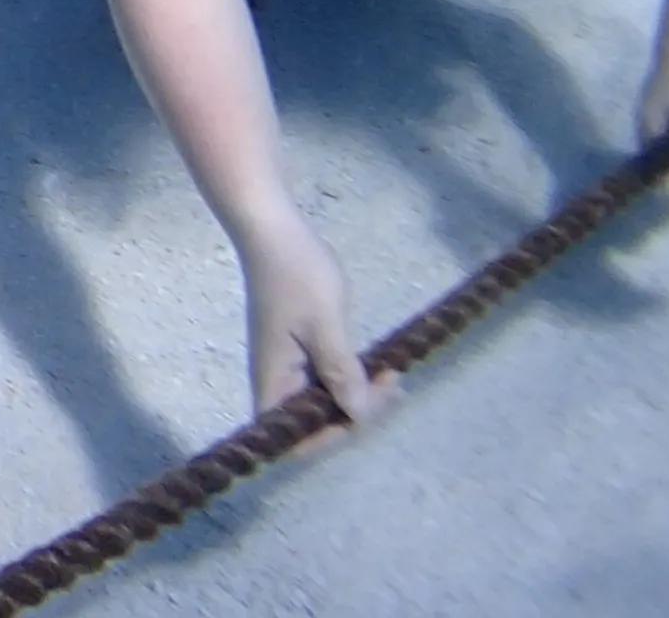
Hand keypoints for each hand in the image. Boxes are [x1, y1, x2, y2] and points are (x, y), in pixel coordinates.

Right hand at [238, 216, 392, 426]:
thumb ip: (341, 374)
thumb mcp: (325, 326)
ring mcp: (289, 364)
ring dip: (360, 397)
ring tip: (394, 380)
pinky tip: (379, 368)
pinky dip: (353, 379)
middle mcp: (278, 379)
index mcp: (274, 379)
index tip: (363, 415)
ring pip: (324, 400)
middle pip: (313, 421)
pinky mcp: (301, 349)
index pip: (293, 437)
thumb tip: (358, 417)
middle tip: (393, 389)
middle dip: (355, 415)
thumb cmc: (296, 275)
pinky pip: (327, 379)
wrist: (274, 230)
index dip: (327, 438)